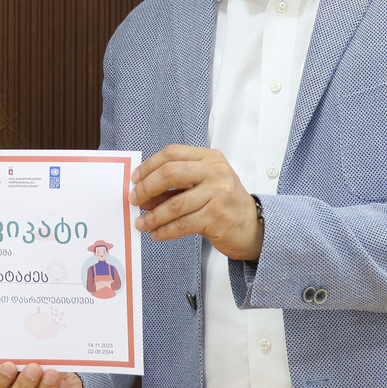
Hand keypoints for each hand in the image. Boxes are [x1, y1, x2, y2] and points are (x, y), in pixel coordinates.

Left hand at [132, 145, 263, 259]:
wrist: (253, 226)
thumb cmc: (223, 203)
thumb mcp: (204, 184)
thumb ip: (177, 184)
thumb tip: (142, 192)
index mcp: (209, 158)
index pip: (172, 153)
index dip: (149, 166)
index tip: (135, 179)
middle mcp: (215, 172)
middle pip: (170, 173)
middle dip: (146, 188)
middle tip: (133, 200)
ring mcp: (218, 194)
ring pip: (174, 204)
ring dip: (153, 216)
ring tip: (141, 223)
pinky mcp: (217, 217)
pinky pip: (183, 224)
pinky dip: (165, 230)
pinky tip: (156, 234)